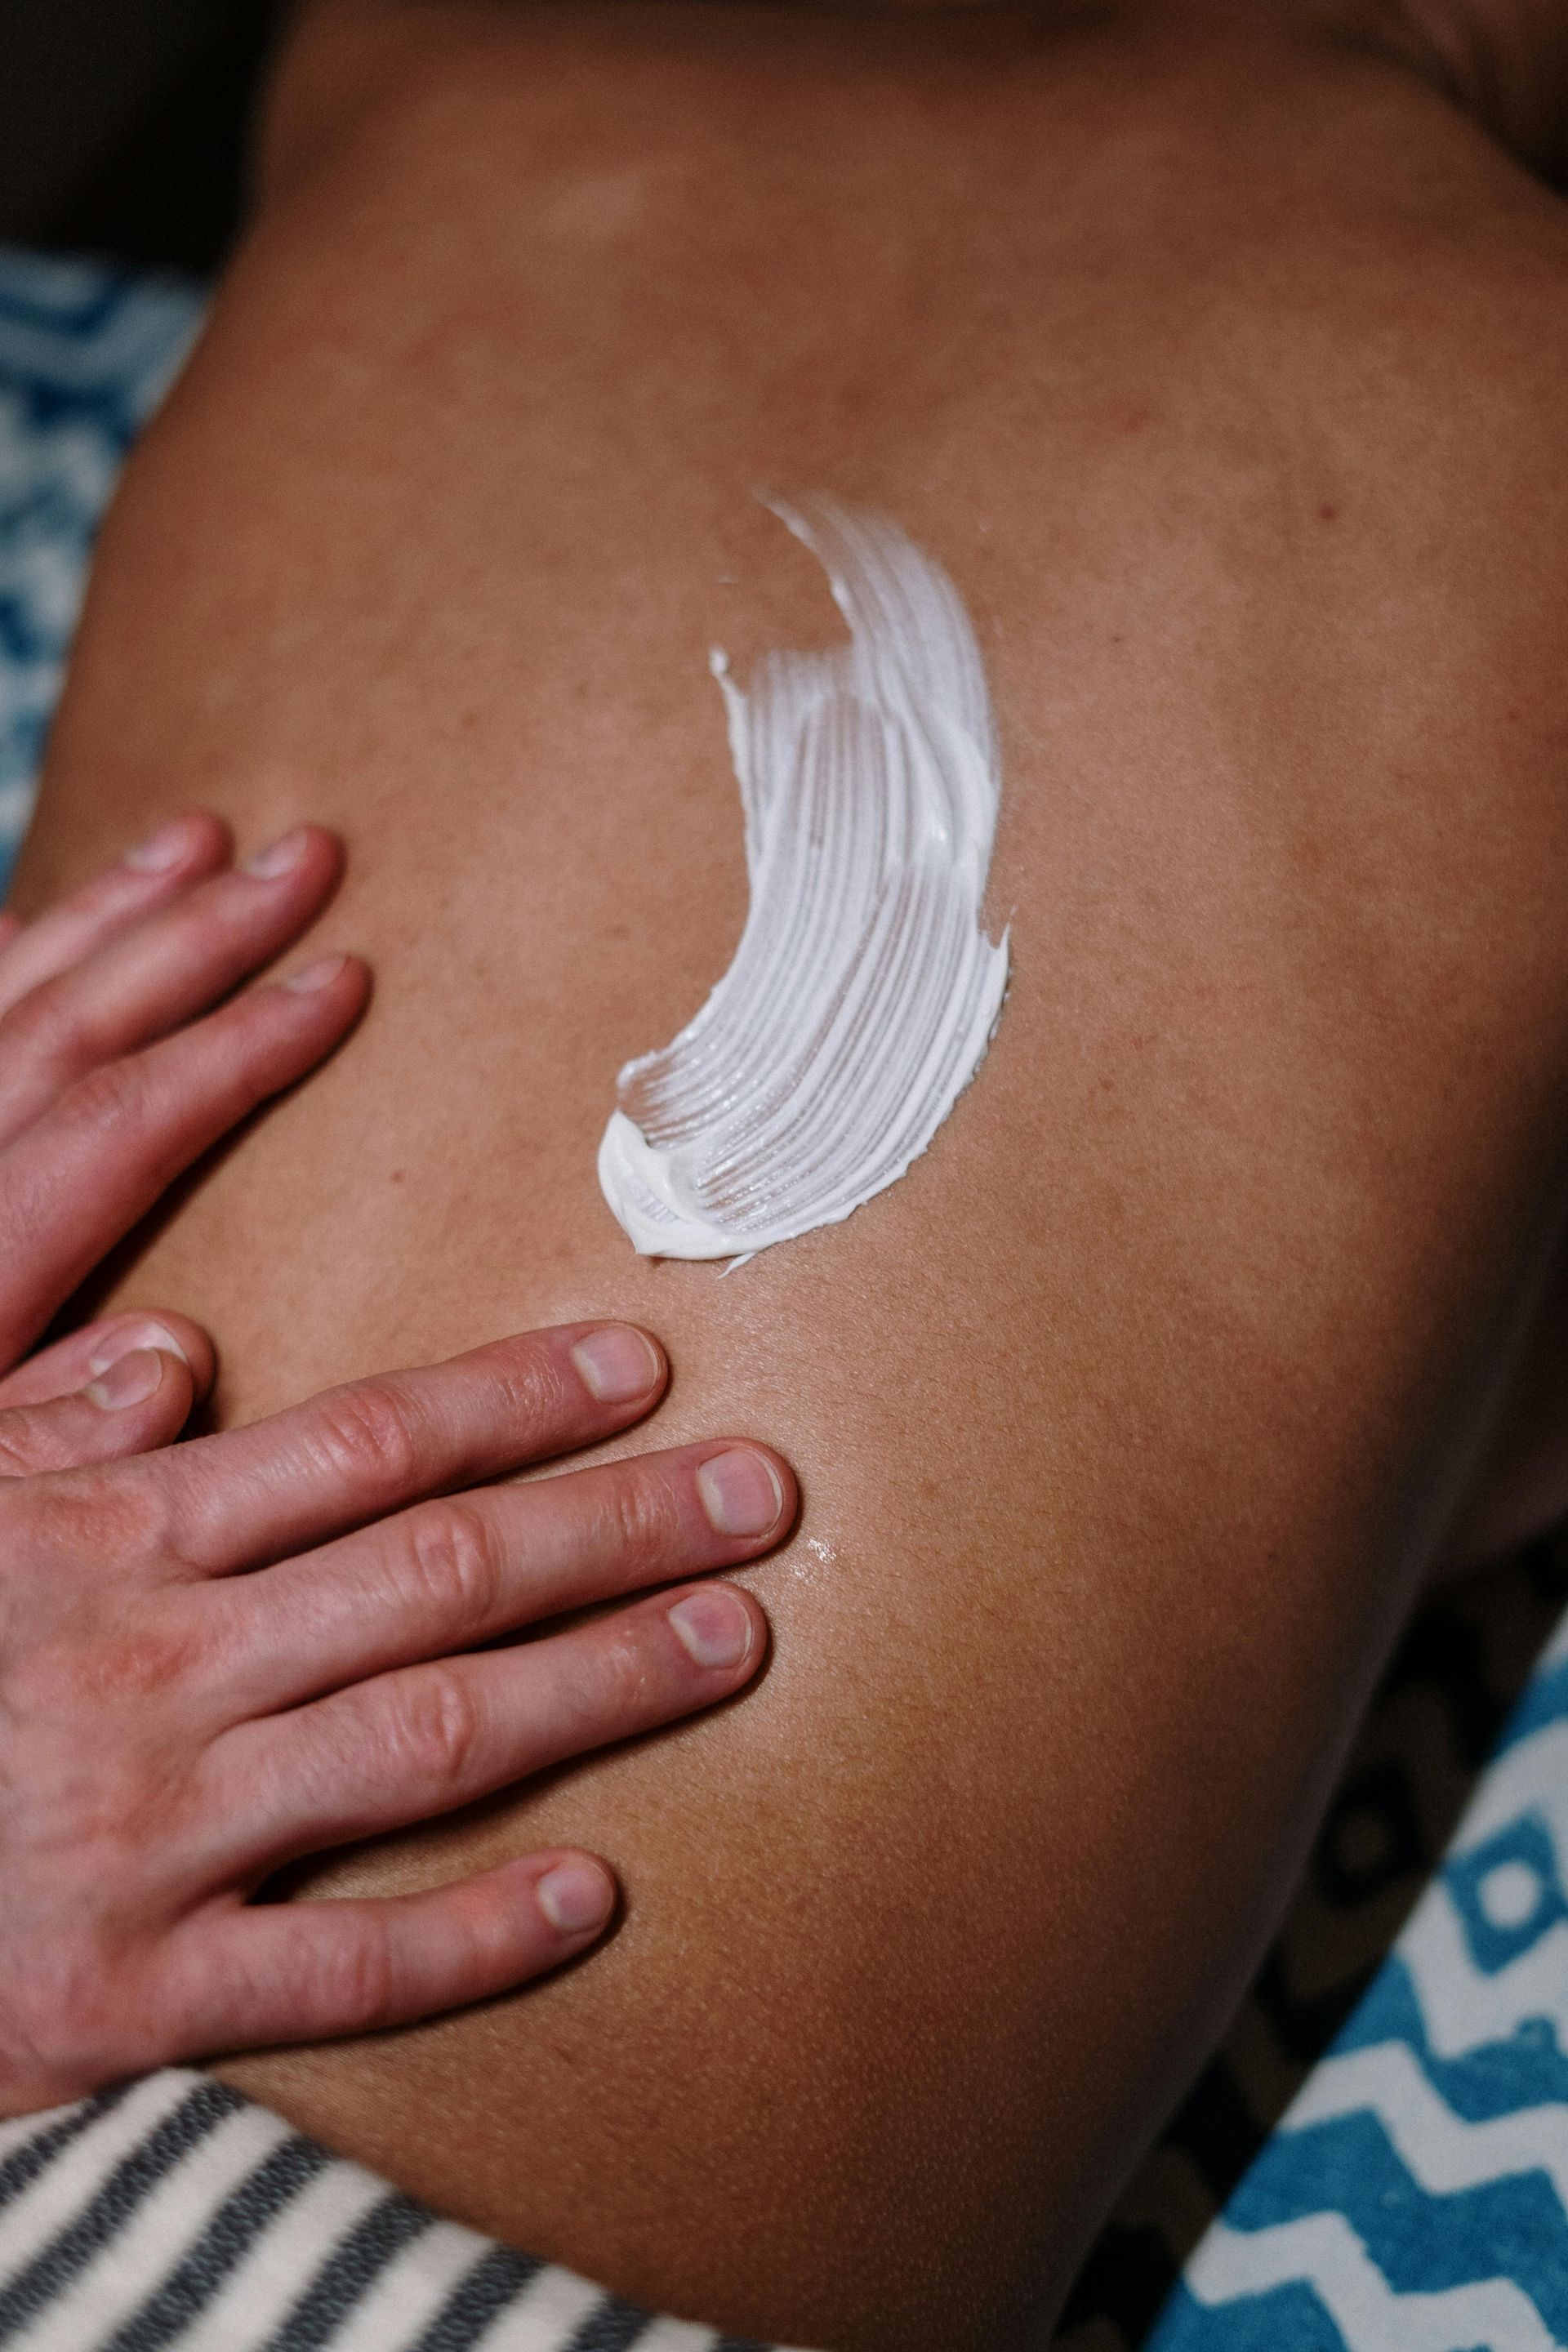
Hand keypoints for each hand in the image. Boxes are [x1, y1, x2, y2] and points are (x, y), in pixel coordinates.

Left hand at [0, 810, 364, 1471]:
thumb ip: (43, 1442)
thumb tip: (183, 1358)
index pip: (122, 1124)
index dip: (241, 1047)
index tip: (342, 979)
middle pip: (67, 1023)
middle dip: (198, 932)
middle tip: (308, 853)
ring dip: (104, 913)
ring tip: (198, 838)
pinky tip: (14, 925)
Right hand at [0, 1322, 790, 2111]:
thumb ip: (44, 1423)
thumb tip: (179, 1352)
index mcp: (111, 1543)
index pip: (364, 1446)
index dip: (518, 1401)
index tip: (645, 1369)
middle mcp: (156, 1670)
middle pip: (434, 1573)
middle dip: (614, 1525)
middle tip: (764, 1492)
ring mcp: (151, 1835)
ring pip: (422, 1740)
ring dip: (597, 1687)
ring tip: (734, 1641)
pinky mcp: (127, 1995)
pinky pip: (330, 1973)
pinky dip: (467, 1937)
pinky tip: (593, 1896)